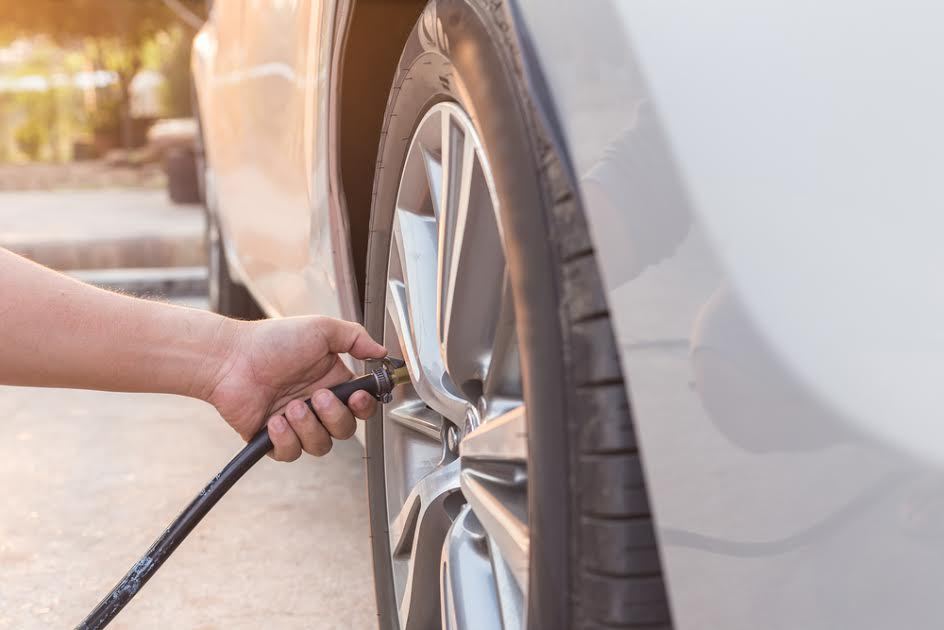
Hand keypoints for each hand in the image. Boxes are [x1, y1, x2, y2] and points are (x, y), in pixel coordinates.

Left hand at [205, 316, 386, 460]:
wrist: (230, 359)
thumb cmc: (271, 341)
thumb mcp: (321, 329)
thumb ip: (356, 338)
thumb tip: (382, 352)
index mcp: (331, 381)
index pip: (361, 406)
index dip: (364, 407)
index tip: (357, 396)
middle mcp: (315, 404)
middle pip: (345, 430)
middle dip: (334, 416)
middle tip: (317, 396)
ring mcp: (295, 423)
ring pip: (321, 446)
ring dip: (309, 427)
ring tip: (290, 406)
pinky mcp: (272, 439)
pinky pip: (291, 453)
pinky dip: (285, 439)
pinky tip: (274, 420)